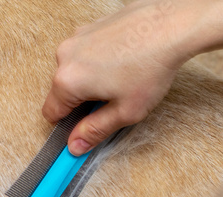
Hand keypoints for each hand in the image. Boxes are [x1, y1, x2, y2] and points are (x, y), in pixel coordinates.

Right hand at [42, 0, 184, 155]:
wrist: (172, 24)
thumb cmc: (151, 66)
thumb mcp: (124, 111)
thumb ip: (95, 131)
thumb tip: (75, 145)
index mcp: (68, 81)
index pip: (51, 113)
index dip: (67, 125)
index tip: (82, 127)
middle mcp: (65, 56)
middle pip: (62, 91)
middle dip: (82, 100)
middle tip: (112, 102)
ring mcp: (76, 38)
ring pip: (74, 71)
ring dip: (90, 80)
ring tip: (120, 79)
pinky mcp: (89, 27)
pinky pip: (85, 53)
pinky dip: (98, 62)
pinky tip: (122, 62)